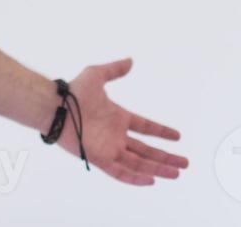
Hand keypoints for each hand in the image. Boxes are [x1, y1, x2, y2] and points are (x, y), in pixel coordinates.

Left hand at [58, 57, 188, 184]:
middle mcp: (115, 135)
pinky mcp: (100, 158)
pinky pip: (120, 172)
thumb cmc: (72, 92)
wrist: (55, 107)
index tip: (177, 136)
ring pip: (138, 163)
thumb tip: (129, 61)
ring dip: (157, 168)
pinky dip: (135, 178)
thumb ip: (113, 70)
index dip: (161, 132)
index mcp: (117, 118)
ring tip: (176, 173)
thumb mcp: (96, 75)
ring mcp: (108, 147)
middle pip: (146, 150)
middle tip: (184, 163)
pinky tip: (151, 180)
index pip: (145, 127)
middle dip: (165, 157)